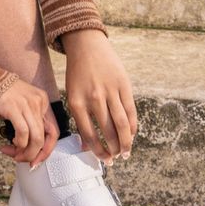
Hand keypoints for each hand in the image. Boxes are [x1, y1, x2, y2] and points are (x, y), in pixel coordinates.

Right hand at [0, 79, 58, 166]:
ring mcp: (27, 105)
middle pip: (43, 137)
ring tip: (14, 154)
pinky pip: (22, 132)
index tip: (37, 160)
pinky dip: (19, 143)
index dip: (47, 150)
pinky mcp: (14, 108)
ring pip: (35, 138)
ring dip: (25, 152)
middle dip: (33, 154)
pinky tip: (12, 143)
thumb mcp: (22, 105)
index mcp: (43, 101)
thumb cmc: (1, 95)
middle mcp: (38, 102)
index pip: (53, 131)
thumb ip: (29, 121)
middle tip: (21, 159)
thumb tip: (28, 146)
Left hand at [62, 29, 137, 163]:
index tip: (104, 160)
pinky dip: (132, 126)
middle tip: (117, 158)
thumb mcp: (72, 95)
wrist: (87, 45)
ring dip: (126, 142)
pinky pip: (130, 111)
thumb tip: (89, 146)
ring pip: (122, 124)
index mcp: (77, 103)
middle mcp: (94, 98)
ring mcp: (110, 91)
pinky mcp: (124, 85)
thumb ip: (80, 119)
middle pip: (108, 132)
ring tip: (126, 152)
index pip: (90, 135)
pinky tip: (131, 135)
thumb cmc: (78, 75)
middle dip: (114, 149)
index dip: (98, 151)